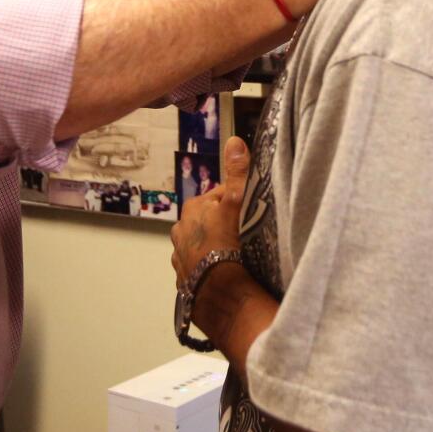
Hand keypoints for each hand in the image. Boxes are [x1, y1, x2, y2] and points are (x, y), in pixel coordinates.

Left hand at [171, 135, 247, 290]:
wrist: (219, 290)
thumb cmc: (226, 242)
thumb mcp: (235, 203)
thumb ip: (237, 174)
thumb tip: (235, 140)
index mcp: (192, 209)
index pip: (219, 196)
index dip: (237, 200)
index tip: (252, 209)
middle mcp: (181, 229)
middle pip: (209, 219)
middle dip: (224, 222)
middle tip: (246, 231)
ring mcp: (180, 255)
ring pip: (203, 242)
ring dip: (216, 244)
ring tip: (236, 252)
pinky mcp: (185, 277)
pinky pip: (200, 264)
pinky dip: (210, 264)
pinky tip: (224, 269)